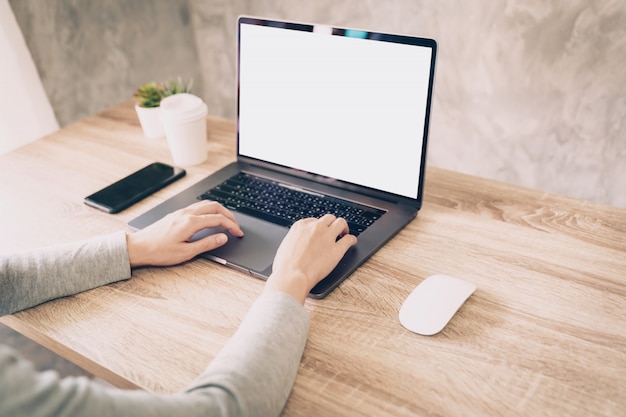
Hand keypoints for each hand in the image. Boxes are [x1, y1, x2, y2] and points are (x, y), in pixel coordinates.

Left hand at [127, 200, 243, 266]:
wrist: (139, 247)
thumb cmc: (159, 251)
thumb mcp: (186, 252)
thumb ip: (207, 244)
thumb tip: (223, 237)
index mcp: (191, 222)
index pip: (218, 219)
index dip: (232, 225)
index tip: (238, 233)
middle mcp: (187, 213)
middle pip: (215, 207)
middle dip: (229, 215)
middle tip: (236, 225)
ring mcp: (181, 212)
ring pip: (206, 204)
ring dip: (219, 210)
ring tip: (226, 220)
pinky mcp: (176, 214)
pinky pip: (197, 206)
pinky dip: (209, 210)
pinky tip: (209, 218)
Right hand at [265, 214, 357, 303]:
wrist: (292, 276)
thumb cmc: (285, 266)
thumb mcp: (285, 245)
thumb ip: (295, 239)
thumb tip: (298, 242)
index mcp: (301, 226)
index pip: (315, 220)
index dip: (319, 227)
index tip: (321, 232)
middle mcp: (315, 228)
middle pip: (329, 218)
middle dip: (332, 224)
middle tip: (334, 231)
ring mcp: (327, 237)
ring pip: (341, 223)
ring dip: (343, 227)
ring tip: (344, 233)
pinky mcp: (337, 249)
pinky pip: (349, 239)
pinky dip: (352, 240)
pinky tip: (351, 242)